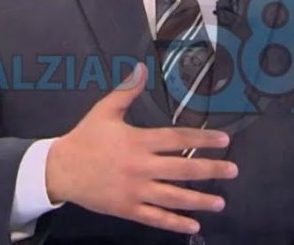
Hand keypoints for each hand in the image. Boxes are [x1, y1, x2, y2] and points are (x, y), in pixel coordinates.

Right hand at [45, 63, 238, 233]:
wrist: (60, 170)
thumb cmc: (85, 139)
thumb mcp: (104, 111)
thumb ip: (127, 91)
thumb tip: (141, 68)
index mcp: (138, 141)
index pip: (178, 140)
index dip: (202, 140)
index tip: (224, 141)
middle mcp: (141, 167)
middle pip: (183, 169)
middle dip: (211, 170)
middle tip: (233, 170)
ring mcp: (135, 190)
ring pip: (173, 197)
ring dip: (200, 200)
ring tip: (221, 202)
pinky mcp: (127, 208)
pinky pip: (155, 217)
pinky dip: (175, 223)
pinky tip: (193, 226)